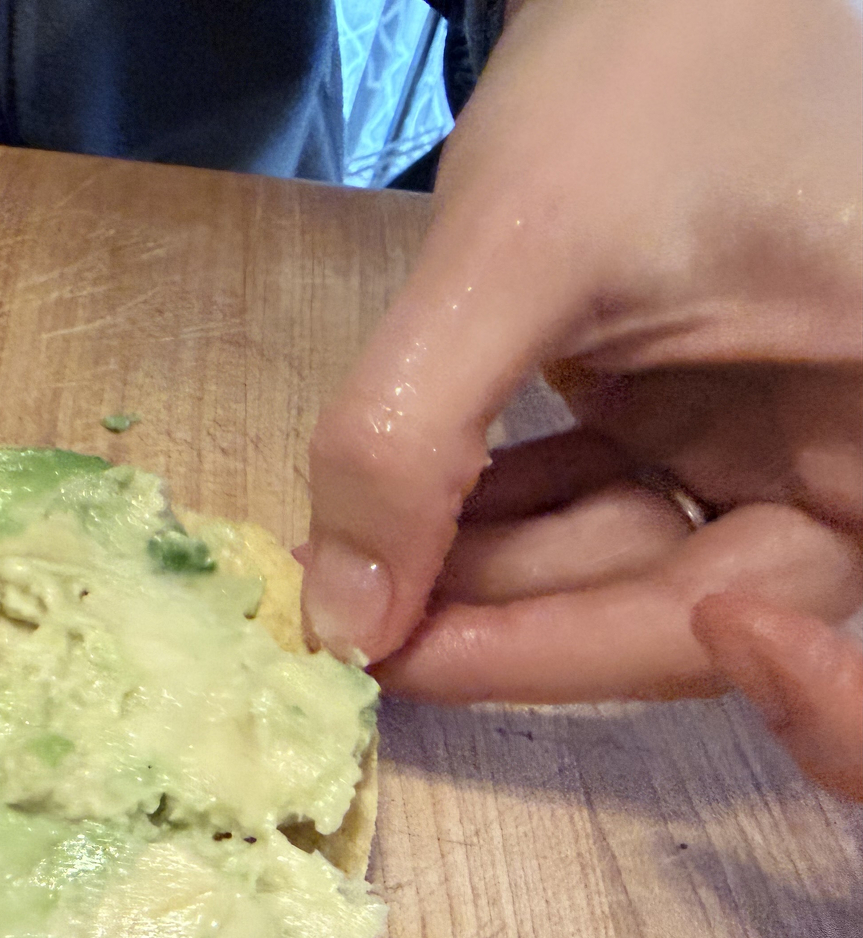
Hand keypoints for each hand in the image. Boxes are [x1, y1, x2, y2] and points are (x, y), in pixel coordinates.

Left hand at [300, 0, 862, 797]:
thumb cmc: (653, 58)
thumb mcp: (519, 255)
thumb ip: (413, 440)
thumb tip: (339, 622)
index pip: (746, 613)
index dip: (579, 658)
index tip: (418, 663)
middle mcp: (841, 450)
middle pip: (670, 601)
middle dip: (500, 610)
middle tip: (347, 628)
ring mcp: (762, 430)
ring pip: (615, 557)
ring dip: (476, 564)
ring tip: (344, 566)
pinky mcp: (690, 403)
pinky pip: (592, 496)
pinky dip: (491, 509)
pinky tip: (391, 515)